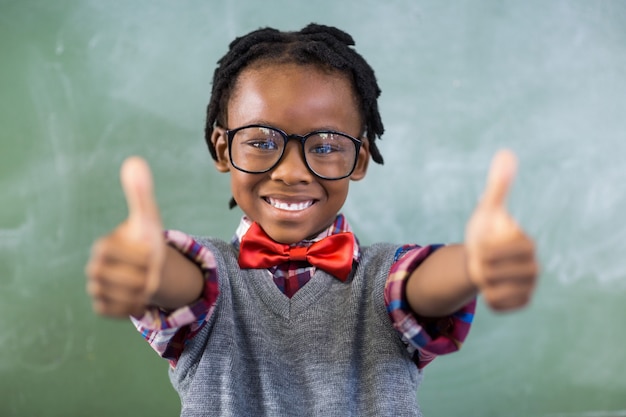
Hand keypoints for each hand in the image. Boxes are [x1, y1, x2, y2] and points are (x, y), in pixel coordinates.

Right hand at [85, 157, 165, 317]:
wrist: (151, 267)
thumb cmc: (148, 240)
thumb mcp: (149, 217)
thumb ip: (141, 192)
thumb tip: (135, 161)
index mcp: (102, 246)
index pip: (111, 253)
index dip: (135, 255)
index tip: (150, 253)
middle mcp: (94, 268)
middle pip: (115, 279)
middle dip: (139, 277)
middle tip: (150, 272)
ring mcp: (96, 288)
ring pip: (116, 297)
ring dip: (138, 293)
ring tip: (147, 284)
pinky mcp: (102, 305)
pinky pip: (112, 311)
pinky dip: (130, 308)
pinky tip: (141, 299)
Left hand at [465, 150, 538, 311]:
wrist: (479, 257)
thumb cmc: (485, 231)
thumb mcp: (488, 208)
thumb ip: (498, 184)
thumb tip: (506, 152)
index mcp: (527, 244)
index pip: (496, 252)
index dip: (481, 249)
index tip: (481, 245)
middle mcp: (534, 267)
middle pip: (493, 273)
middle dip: (480, 266)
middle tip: (481, 260)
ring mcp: (529, 287)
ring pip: (495, 291)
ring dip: (482, 283)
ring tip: (486, 273)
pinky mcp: (521, 303)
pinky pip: (498, 306)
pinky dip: (487, 298)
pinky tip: (489, 287)